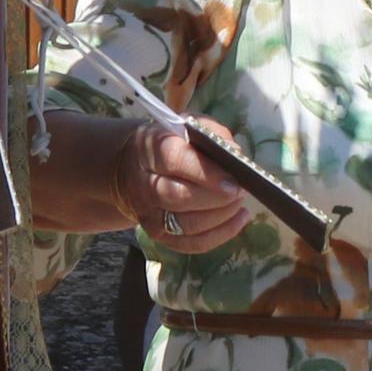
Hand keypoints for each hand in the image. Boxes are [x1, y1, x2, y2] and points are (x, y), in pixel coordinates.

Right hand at [116, 124, 255, 257]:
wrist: (130, 167)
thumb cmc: (168, 142)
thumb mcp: (186, 126)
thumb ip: (211, 133)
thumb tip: (235, 154)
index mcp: (150, 149)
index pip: (175, 161)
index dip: (207, 173)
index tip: (234, 180)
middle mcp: (143, 184)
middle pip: (179, 197)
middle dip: (217, 198)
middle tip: (241, 191)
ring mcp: (148, 214)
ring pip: (187, 225)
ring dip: (221, 217)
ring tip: (240, 203)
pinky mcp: (158, 235)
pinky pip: (191, 244)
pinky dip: (220, 235)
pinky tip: (238, 220)